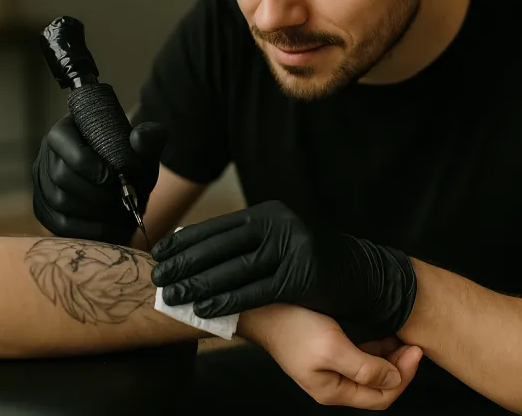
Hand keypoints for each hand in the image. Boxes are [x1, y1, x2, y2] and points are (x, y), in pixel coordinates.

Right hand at [32, 113, 165, 244]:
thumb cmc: (131, 161)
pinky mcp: (46, 210)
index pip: (62, 140)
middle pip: (61, 175)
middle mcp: (47, 155)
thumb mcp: (144, 148)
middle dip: (97, 192)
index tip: (115, 177)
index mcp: (66, 130)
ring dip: (95, 211)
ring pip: (60, 202)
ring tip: (121, 213)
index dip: (87, 161)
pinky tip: (112, 228)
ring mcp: (43, 184)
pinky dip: (90, 230)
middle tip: (123, 200)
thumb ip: (149, 138)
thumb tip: (139, 138)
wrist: (126, 185)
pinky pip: (61, 225)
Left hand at [151, 200, 416, 335]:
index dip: (188, 240)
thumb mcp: (281, 242)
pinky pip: (255, 290)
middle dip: (186, 262)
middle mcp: (279, 225)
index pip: (220, 226)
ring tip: (174, 296)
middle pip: (222, 246)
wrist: (363, 275)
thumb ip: (249, 242)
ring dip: (199, 284)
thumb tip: (202, 249)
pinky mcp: (301, 275)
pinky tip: (205, 308)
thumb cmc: (313, 263)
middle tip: (158, 276)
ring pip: (234, 268)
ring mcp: (292, 248)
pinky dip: (227, 300)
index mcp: (270, 213)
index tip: (161, 252)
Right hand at [240, 304, 422, 409]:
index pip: (381, 397)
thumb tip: (394, 378)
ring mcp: (329, 368)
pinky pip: (359, 358)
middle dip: (399, 367)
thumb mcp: (332, 348)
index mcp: (334, 391)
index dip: (403, 376)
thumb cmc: (293, 326)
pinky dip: (376, 349)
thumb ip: (365, 368)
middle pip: (378, 386)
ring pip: (370, 371)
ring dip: (389, 357)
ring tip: (401, 337)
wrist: (262, 306)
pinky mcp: (326, 352)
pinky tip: (383, 335)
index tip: (415, 350)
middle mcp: (333, 384)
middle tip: (412, 343)